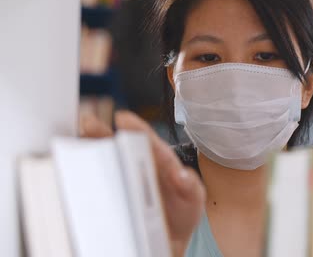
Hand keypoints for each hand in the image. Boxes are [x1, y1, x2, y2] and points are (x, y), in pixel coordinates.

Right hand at [80, 111, 205, 256]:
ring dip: (89, 149)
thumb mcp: (193, 200)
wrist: (168, 240)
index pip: (148, 141)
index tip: (123, 118)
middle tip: (87, 124)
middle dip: (101, 132)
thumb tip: (182, 174)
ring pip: (104, 159)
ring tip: (74, 141)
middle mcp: (139, 167)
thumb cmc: (181, 214)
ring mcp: (124, 181)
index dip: (136, 128)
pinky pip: (96, 184)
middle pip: (118, 144)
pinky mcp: (112, 197)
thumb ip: (191, 186)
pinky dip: (82, 175)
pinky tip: (71, 170)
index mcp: (160, 162)